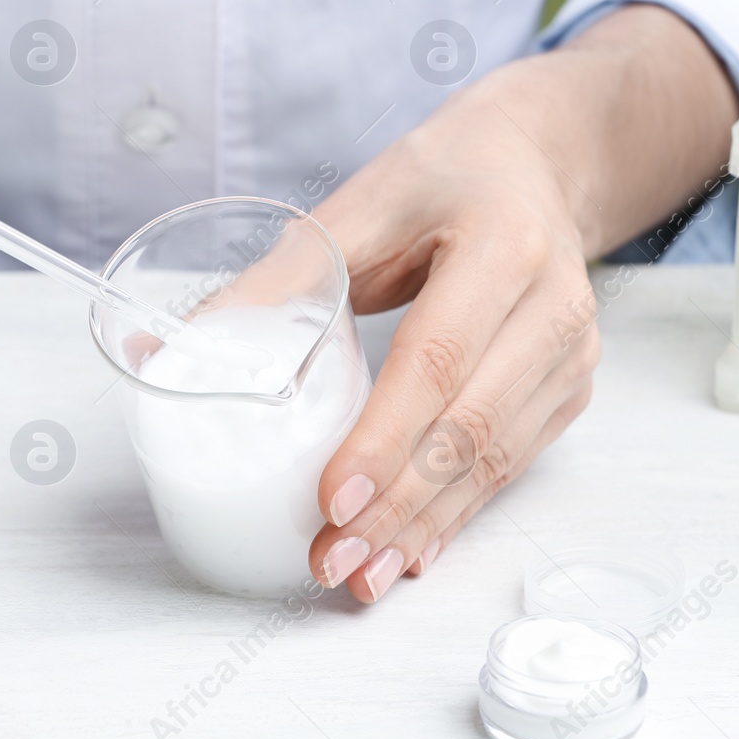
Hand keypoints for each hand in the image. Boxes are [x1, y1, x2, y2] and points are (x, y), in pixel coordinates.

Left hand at [309, 5, 738, 601]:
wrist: (533, 164)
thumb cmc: (439, 179)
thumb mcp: (359, 205)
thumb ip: (273, 281)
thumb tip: (166, 352)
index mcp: (502, 243)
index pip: (439, 357)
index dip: (384, 437)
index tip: (328, 501)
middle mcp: (553, 302)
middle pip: (470, 425)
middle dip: (395, 506)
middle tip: (329, 558)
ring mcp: (571, 350)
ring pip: (496, 460)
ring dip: (424, 526)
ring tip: (359, 573)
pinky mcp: (569, 386)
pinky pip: (512, 465)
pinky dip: (456, 514)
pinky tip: (410, 550)